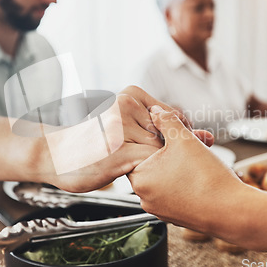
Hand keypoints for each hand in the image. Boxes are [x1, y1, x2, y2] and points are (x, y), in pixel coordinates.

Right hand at [44, 86, 193, 191]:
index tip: (161, 148)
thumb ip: (168, 131)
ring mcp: (122, 125)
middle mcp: (127, 103)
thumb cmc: (96, 144)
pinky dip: (145, 172)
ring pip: (161, 151)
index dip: (176, 137)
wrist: (57, 156)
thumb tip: (209, 137)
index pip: (174, 117)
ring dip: (152, 164)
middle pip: (170, 134)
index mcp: (131, 94)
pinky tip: (121, 169)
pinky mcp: (119, 149)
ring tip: (121, 161)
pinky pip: (149, 163)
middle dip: (166, 152)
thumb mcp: (131, 130)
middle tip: (134, 157)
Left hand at [128, 105, 241, 231]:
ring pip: (167, 177)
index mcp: (140, 179)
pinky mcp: (176, 216)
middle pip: (154, 164)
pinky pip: (176, 192)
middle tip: (191, 142)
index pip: (138, 151)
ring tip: (201, 156)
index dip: (156, 138)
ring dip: (181, 164)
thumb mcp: (185, 140)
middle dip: (173, 150)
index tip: (171, 134)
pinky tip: (202, 173)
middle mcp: (145, 198)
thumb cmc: (207, 178)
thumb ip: (167, 121)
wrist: (233, 213)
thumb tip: (155, 112)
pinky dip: (187, 181)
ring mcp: (160, 209)